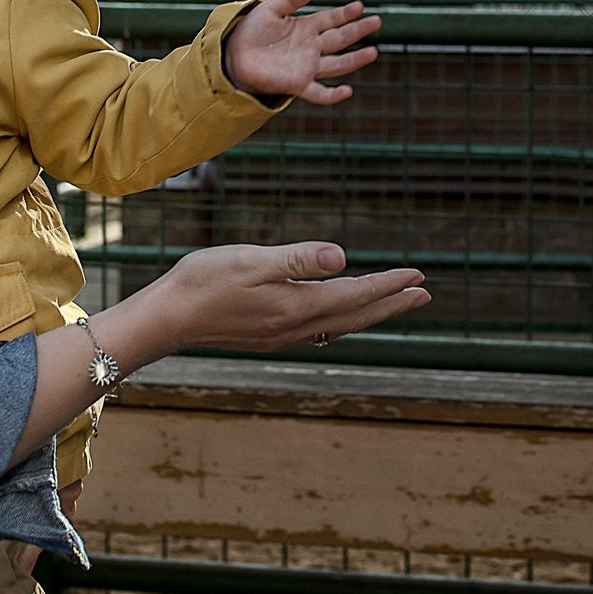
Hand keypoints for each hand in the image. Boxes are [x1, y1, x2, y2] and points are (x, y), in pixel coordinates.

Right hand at [13, 243, 429, 461]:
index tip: (418, 275)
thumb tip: (344, 257)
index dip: (389, 285)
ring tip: (396, 302)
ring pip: (341, 323)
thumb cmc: (204, 281)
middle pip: (357, 315)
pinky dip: (345, 319)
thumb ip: (300, 259)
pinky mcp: (270, 335)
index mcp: (297, 305)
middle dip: (392, 303)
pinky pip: (322, 328)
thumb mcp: (252, 260)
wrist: (168, 317)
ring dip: (372, 312)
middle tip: (425, 293)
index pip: (356, 294)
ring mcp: (283, 335)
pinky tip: (342, 315)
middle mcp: (296, 326)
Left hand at [223, 0, 380, 103]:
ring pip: (337, 64)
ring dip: (355, 59)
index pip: (331, 19)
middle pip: (340, 39)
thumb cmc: (251, 32)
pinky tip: (347, 91)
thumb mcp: (270, 9)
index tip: (360, 6)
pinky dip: (332, 95)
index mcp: (306, 28)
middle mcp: (311, 47)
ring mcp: (306, 66)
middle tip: (377, 22)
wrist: (233, 55)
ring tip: (373, 52)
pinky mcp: (297, 83)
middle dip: (358, 31)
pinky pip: (318, 92)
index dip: (346, 13)